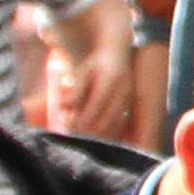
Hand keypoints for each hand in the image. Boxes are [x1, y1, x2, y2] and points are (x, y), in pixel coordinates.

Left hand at [51, 27, 133, 143]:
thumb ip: (75, 90)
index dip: (82, 119)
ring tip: (83, 139)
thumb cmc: (97, 64)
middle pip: (106, 119)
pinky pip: (121, 124)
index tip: (69, 127)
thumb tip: (62, 107)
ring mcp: (129, 99)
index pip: (95, 105)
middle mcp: (122, 91)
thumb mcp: (83, 72)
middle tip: (74, 137)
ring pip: (114, 124)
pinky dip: (108, 133)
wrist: (119, 55)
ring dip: (99, 135)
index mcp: (109, 80)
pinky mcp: (131, 105)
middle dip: (89, 132)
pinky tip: (97, 136)